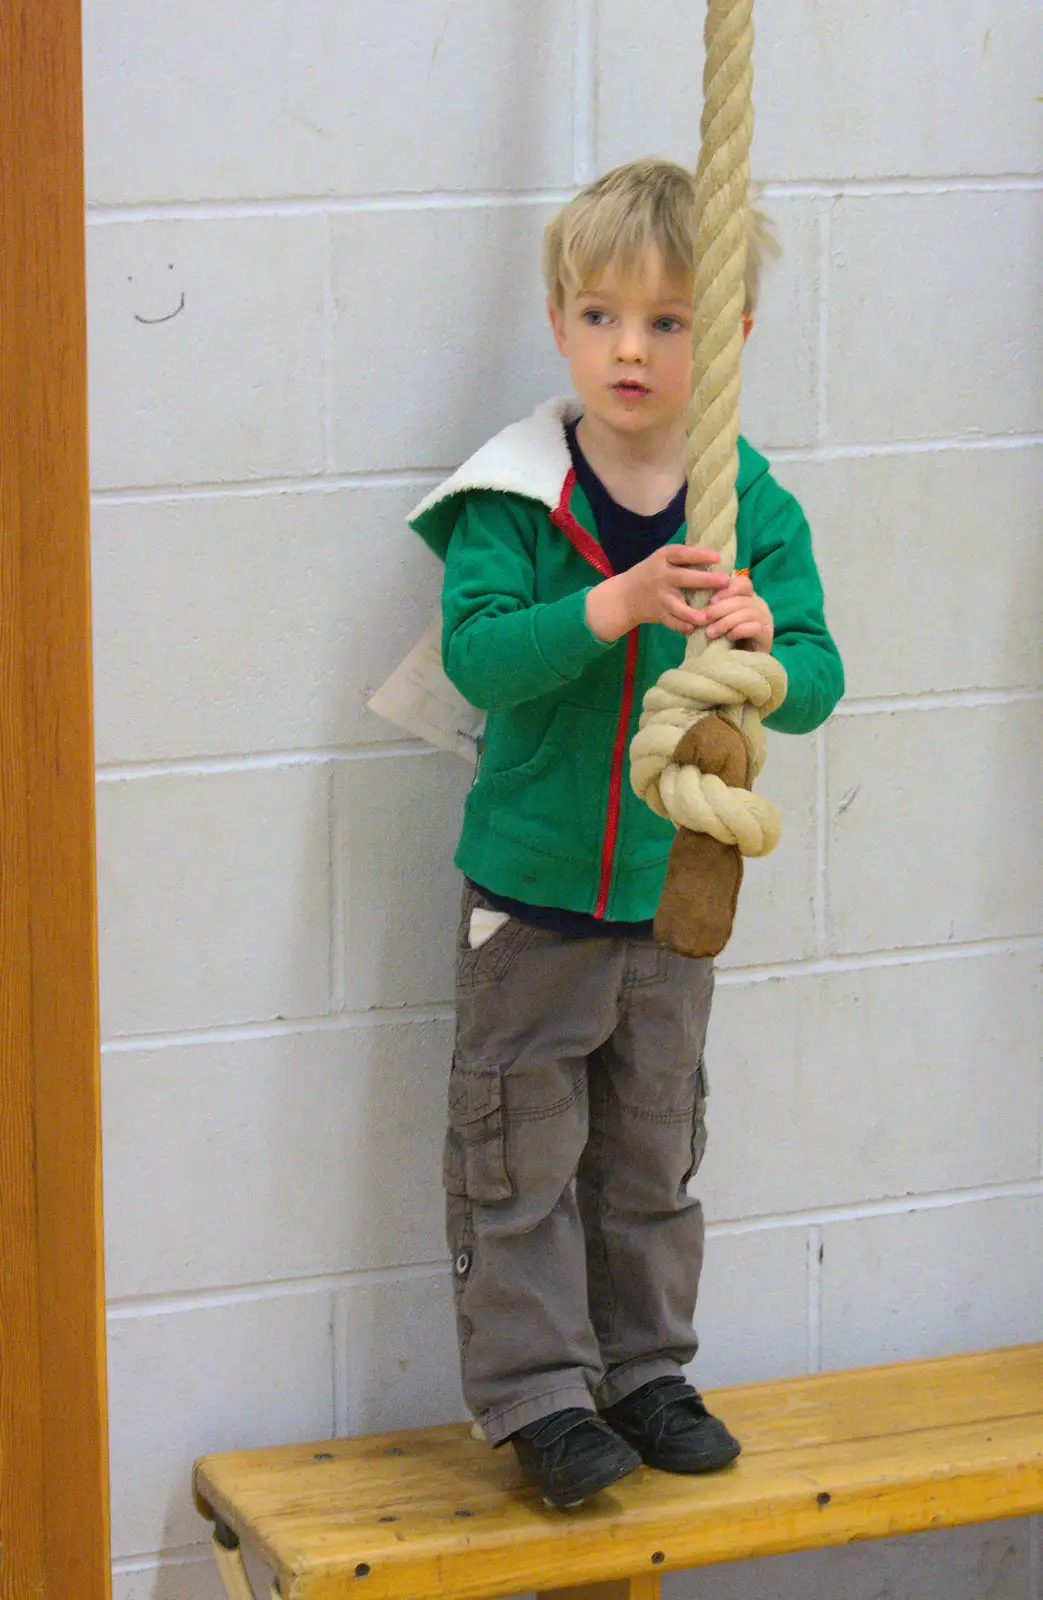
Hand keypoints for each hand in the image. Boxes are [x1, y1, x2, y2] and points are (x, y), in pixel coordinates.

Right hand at [585, 546, 729, 641]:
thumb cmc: (652, 573)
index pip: (682, 554)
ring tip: (706, 617)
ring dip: (691, 612)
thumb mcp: (662, 559)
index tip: (718, 557)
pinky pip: (671, 622)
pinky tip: (693, 629)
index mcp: (663, 559)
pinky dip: (681, 626)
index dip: (699, 555)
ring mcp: (659, 597)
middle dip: (705, 580)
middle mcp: (661, 577)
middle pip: (684, 578)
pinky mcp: (658, 613)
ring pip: (676, 606)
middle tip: (725, 581)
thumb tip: (718, 558)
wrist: (624, 596)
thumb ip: (684, 558)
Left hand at [689, 571, 774, 652]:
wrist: (738, 666)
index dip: (727, 589)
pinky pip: (755, 627)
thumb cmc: (724, 640)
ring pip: (747, 612)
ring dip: (725, 622)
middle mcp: (760, 605)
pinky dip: (739, 631)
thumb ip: (711, 608)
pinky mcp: (767, 635)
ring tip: (711, 633)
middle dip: (720, 609)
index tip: (710, 600)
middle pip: (742, 599)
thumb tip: (693, 597)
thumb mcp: (716, 620)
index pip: (743, 582)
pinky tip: (729, 638)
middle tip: (704, 619)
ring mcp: (766, 620)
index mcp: (748, 597)